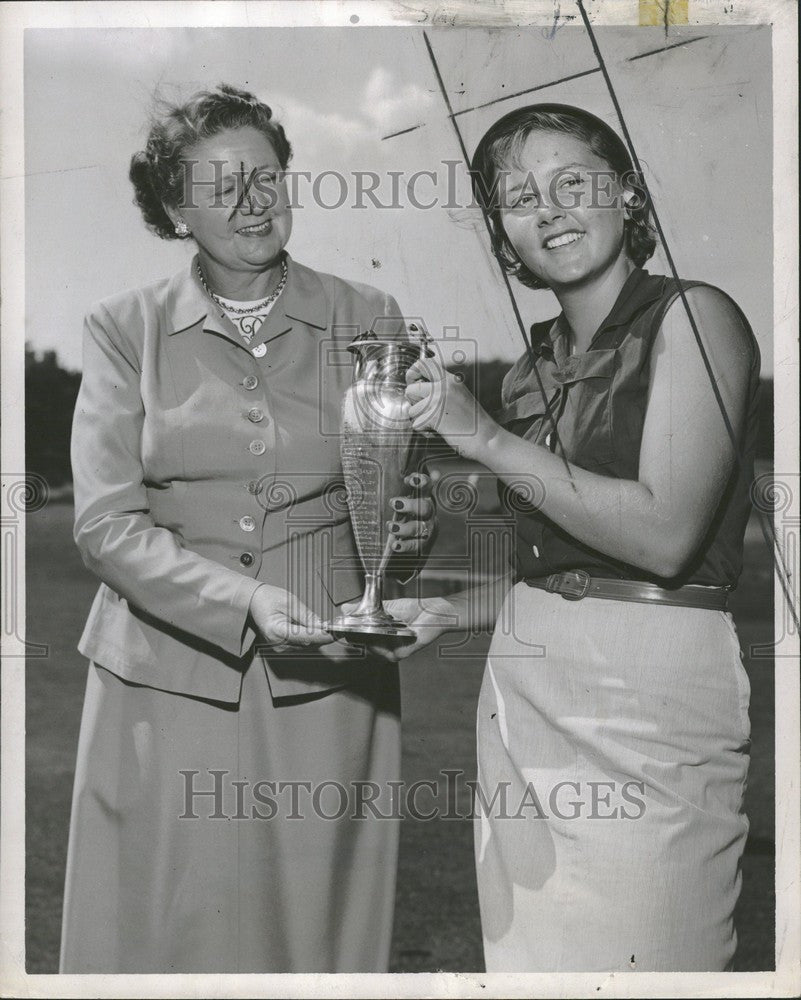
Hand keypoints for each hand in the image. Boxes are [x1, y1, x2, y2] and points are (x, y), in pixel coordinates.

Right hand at [248, 583, 333, 651]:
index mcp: (276, 630)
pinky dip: (308, 637)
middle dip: (321, 635)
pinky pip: (300, 644)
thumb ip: (306, 616)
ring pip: (306, 645)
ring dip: (316, 636)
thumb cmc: (267, 598)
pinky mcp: (281, 647)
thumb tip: (321, 625)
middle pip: (307, 643)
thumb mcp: (290, 602)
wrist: (253, 601)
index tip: (334, 633)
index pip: (305, 637)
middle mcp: (277, 643)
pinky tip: (310, 628)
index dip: (322, 635)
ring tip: (322, 626)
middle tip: (333, 627)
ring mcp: (278, 647)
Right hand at [337, 596, 460, 662]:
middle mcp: (387, 644)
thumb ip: (366, 608)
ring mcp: (393, 651)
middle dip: (357, 636)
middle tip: (349, 627)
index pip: (362, 638)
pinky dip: (381, 643)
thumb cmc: (415, 609)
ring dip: (369, 638)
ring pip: (373, 649)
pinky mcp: (401, 654)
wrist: (433, 612)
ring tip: (367, 627)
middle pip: (365, 645)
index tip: (340, 628)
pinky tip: (380, 633)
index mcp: (382, 635)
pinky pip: (385, 653)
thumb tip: (345, 607)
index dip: (352, 633)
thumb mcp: (387, 606)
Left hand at [387, 471, 435, 556]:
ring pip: (419, 528)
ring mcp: (428, 529)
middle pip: (425, 508)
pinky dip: (405, 546)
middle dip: (410, 505)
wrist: (418, 541)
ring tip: (390, 526)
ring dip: (404, 527)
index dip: (421, 482)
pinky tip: (395, 545)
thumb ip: (403, 491)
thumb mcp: (406, 501)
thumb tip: (398, 478)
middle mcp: (429, 513)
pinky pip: (415, 546)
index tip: (410, 480)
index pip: (427, 487)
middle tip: (393, 503)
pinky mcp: (423, 545)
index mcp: (425, 498)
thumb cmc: (408, 514)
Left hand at [404, 355, 495, 461]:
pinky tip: (438, 430)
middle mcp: (443, 387)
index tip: (412, 382)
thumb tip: (416, 387)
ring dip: (420, 418)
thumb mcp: (459, 394)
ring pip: (412, 409)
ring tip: (436, 422)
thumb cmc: (472, 420)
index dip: (412, 372)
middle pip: (411, 389)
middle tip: (425, 410)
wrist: (485, 437)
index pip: (423, 364)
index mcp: (450, 380)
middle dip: (413, 402)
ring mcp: (438, 401)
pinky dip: (424, 430)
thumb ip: (441, 387)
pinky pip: (416, 424)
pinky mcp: (433, 416)